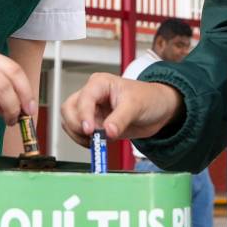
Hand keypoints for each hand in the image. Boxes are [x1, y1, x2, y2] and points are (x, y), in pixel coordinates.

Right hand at [60, 74, 182, 146]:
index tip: (90, 130)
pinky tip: (99, 143)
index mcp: (100, 84)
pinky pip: (78, 134)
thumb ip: (120, 119)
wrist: (158, 111)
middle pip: (68, 109)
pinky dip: (84, 141)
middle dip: (77, 125)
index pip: (84, 98)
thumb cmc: (148, 98)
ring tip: (99, 140)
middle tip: (92, 137)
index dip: (84, 115)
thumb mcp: (136, 106)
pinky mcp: (94, 124)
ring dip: (79, 135)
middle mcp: (91, 95)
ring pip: (69, 122)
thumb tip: (107, 131)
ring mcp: (91, 110)